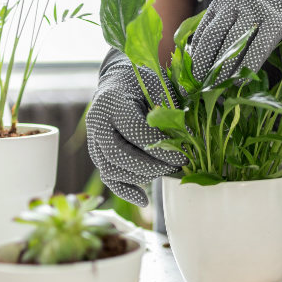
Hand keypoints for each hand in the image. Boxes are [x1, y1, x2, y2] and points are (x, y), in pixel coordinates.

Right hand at [86, 50, 187, 205]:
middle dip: (151, 165)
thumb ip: (169, 110)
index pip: (135, 132)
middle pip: (119, 155)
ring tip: (167, 171)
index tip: (184, 156)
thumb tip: (188, 138)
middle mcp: (96, 122)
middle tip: (177, 166)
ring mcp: (93, 140)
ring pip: (111, 169)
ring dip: (142, 176)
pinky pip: (108, 177)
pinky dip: (125, 190)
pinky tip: (144, 200)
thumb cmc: (145, 82)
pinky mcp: (98, 154)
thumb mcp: (159, 87)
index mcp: (112, 102)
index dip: (160, 148)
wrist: (120, 81)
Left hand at [189, 0, 281, 82]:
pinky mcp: (278, 18)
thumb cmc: (271, 5)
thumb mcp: (244, 8)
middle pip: (214, 36)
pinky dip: (247, 66)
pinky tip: (240, 82)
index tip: (190, 78)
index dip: (195, 57)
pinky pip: (259, 46)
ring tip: (217, 89)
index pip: (204, 31)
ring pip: (234, 42)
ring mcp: (258, 7)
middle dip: (204, 64)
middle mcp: (237, 0)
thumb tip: (203, 58)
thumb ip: (226, 26)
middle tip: (199, 87)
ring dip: (223, 69)